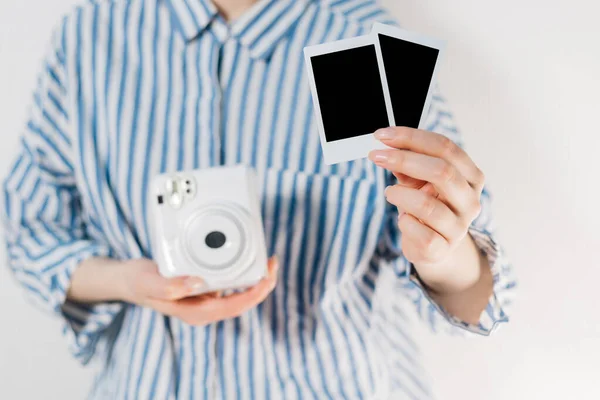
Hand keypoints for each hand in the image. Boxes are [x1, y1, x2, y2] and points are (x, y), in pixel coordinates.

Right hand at [117, 257, 278, 324]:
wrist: (130, 280)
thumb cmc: (139, 282)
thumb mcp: (149, 282)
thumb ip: (170, 286)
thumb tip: (197, 283)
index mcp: (195, 312)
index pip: (234, 307)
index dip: (254, 294)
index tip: (267, 277)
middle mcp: (204, 309)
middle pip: (242, 302)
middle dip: (262, 285)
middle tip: (273, 264)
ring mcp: (205, 301)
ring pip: (239, 295)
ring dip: (256, 281)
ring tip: (267, 262)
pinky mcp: (205, 290)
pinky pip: (231, 286)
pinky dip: (244, 275)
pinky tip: (250, 263)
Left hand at [369, 127, 484, 292]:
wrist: (434, 248)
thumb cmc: (426, 206)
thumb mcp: (419, 181)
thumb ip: (409, 165)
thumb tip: (388, 147)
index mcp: (471, 177)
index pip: (446, 148)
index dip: (412, 138)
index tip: (382, 135)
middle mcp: (470, 201)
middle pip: (442, 171)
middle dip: (404, 160)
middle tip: (376, 156)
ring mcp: (459, 227)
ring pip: (427, 204)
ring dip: (399, 194)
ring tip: (390, 193)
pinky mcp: (442, 249)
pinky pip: (419, 232)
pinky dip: (404, 221)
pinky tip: (403, 218)